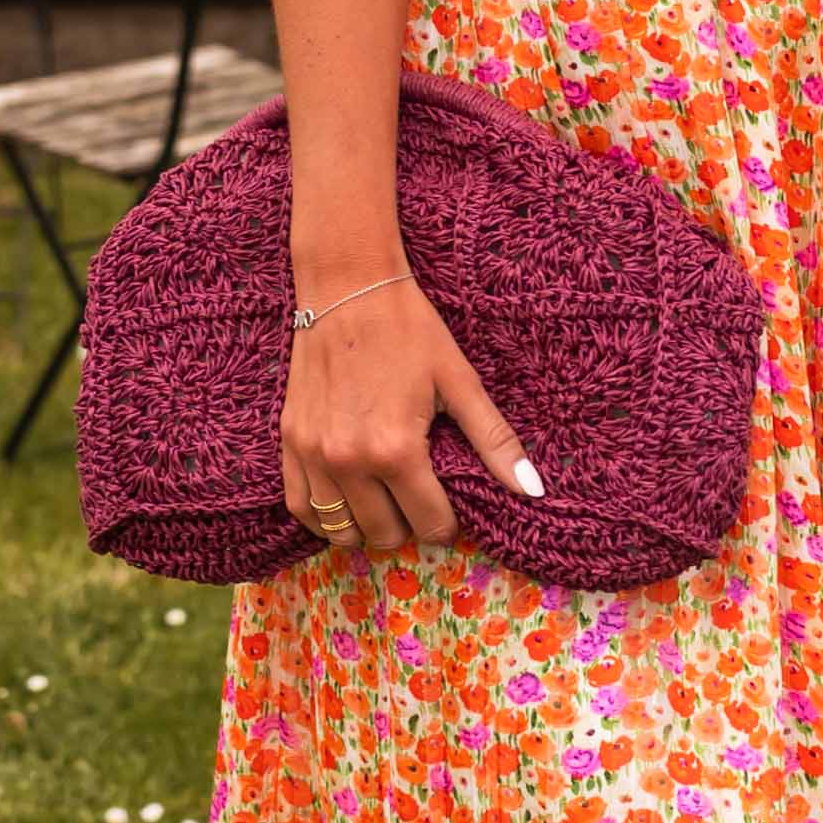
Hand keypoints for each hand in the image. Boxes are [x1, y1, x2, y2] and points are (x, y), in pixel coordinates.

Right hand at [280, 274, 543, 555]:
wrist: (347, 288)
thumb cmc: (409, 330)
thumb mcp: (459, 381)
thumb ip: (495, 440)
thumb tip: (532, 489)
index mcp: (396, 449)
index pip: (430, 524)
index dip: (449, 524)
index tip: (453, 507)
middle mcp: (349, 461)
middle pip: (386, 534)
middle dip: (411, 525)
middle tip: (421, 498)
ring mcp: (313, 454)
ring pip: (342, 530)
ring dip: (369, 526)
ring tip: (387, 502)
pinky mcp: (290, 441)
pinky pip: (301, 506)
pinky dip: (325, 517)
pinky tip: (348, 502)